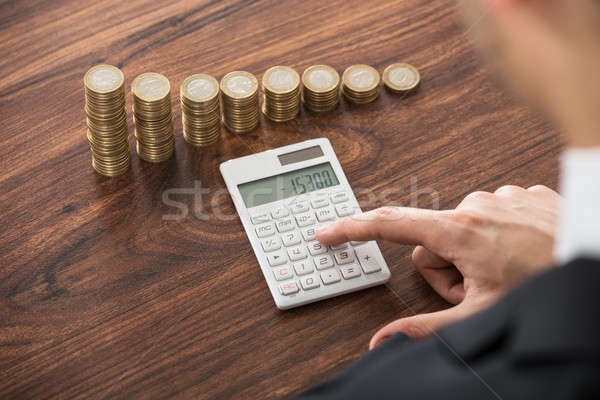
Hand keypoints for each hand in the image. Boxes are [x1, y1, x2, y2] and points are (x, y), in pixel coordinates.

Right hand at [316, 185, 560, 347]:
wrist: (598, 253)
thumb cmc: (546, 284)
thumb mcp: (481, 314)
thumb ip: (426, 327)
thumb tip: (382, 340)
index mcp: (459, 231)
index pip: (389, 225)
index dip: (352, 229)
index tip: (327, 231)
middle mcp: (476, 205)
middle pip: (431, 240)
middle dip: (445, 268)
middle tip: (473, 288)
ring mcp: (501, 197)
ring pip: (462, 229)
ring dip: (472, 254)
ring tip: (501, 271)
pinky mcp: (523, 195)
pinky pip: (491, 215)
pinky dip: (497, 237)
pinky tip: (519, 252)